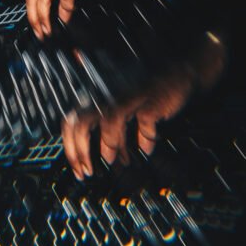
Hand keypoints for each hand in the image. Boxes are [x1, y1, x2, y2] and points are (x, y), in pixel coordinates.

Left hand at [61, 67, 195, 179]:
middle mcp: (109, 95)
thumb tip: (107, 156)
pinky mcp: (150, 100)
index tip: (77, 167)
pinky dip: (145, 138)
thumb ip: (112, 129)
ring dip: (109, 146)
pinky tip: (148, 148)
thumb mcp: (121, 107)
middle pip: (82, 123)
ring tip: (115, 161)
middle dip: (81, 151)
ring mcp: (129, 96)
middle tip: (88, 172)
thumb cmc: (144, 91)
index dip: (71, 147)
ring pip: (109, 122)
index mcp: (98, 97)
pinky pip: (143, 122)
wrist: (173, 73)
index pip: (71, 122)